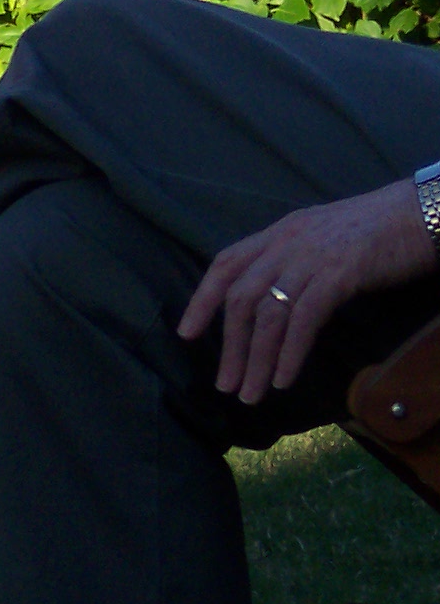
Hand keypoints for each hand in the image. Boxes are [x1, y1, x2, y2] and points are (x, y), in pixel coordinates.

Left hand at [177, 180, 434, 401]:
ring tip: (251, 393)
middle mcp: (287, 243)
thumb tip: (272, 299)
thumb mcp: (322, 238)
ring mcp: (312, 258)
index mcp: (279, 233)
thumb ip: (293, 261)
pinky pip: (304, 318)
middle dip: (231, 346)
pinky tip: (284, 378)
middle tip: (226, 385)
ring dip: (257, 359)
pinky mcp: (341, 274)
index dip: (202, 299)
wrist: (423, 211)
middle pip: (242, 298)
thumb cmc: (378, 230)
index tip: (187, 334)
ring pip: (269, 314)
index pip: (226, 264)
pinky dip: (290, 352)